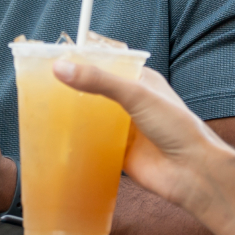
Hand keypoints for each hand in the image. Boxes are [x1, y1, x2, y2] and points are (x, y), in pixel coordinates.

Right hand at [53, 62, 234, 215]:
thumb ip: (100, 81)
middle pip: (97, 93)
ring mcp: (126, 128)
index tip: (56, 63)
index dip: (83, 64)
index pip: (107, 66)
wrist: (192, 172)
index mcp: (141, 81)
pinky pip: (95, 145)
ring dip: (76, 117)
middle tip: (43, 87)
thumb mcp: (137, 95)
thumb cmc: (177, 127)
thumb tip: (62, 68)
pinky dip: (80, 143)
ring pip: (94, 119)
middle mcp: (132, 103)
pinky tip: (61, 141)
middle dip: (75, 91)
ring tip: (44, 111)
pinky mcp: (120, 152)